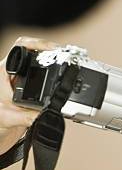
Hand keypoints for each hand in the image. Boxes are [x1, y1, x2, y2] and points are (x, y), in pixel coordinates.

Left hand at [0, 37, 58, 154]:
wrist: (1, 127)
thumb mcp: (8, 118)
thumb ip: (25, 117)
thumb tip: (43, 115)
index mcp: (4, 72)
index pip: (21, 46)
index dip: (38, 43)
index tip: (53, 49)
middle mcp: (15, 71)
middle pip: (35, 51)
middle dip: (52, 51)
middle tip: (66, 55)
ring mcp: (24, 78)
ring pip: (41, 61)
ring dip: (54, 61)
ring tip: (67, 62)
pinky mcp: (32, 85)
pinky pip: (46, 73)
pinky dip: (56, 73)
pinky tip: (64, 75)